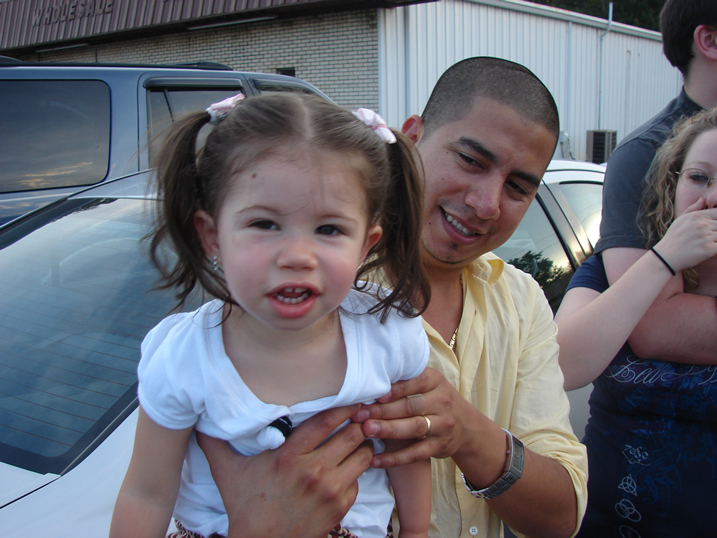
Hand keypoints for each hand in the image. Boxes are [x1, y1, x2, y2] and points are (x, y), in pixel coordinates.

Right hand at [196, 404, 373, 537]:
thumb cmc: (245, 506)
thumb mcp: (227, 472)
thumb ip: (215, 443)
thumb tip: (200, 421)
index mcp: (289, 456)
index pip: (326, 422)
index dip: (344, 408)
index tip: (352, 401)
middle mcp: (313, 471)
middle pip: (351, 436)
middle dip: (359, 425)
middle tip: (363, 417)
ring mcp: (329, 491)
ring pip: (362, 458)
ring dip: (362, 448)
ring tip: (360, 441)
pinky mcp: (339, 509)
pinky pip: (359, 483)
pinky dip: (356, 474)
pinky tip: (349, 469)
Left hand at [354, 368, 477, 467]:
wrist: (467, 426)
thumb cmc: (436, 400)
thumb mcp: (429, 384)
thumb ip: (406, 381)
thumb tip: (370, 380)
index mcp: (435, 381)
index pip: (414, 382)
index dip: (394, 389)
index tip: (374, 394)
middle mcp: (442, 402)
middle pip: (410, 406)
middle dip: (383, 410)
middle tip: (360, 414)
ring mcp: (443, 425)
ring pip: (414, 428)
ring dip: (388, 429)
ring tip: (367, 430)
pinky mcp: (439, 447)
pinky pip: (416, 454)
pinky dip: (395, 458)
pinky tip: (376, 460)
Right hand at [655, 200, 716, 271]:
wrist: (666, 256)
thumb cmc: (673, 238)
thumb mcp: (680, 220)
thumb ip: (693, 209)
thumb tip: (703, 199)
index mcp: (696, 216)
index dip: (716, 220)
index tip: (711, 227)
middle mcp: (702, 225)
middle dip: (715, 231)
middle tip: (706, 237)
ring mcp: (705, 237)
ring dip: (715, 239)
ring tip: (705, 243)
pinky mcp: (709, 249)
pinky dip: (715, 247)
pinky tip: (708, 249)